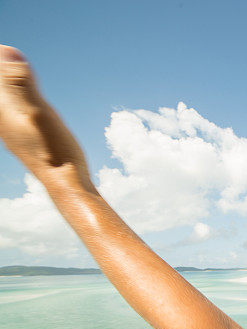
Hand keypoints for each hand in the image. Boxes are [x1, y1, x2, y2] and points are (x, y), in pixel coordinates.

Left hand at [0, 45, 93, 191]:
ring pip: (3, 100)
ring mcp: (10, 128)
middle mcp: (1, 119)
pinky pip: (10, 109)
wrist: (66, 185)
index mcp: (1, 110)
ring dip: (9, 83)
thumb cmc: (55, 151)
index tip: (9, 51)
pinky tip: (24, 98)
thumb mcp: (40, 112)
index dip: (1, 60)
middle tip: (10, 55)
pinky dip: (14, 97)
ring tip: (16, 68)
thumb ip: (21, 84)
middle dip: (4, 71)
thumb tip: (7, 51)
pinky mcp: (20, 135)